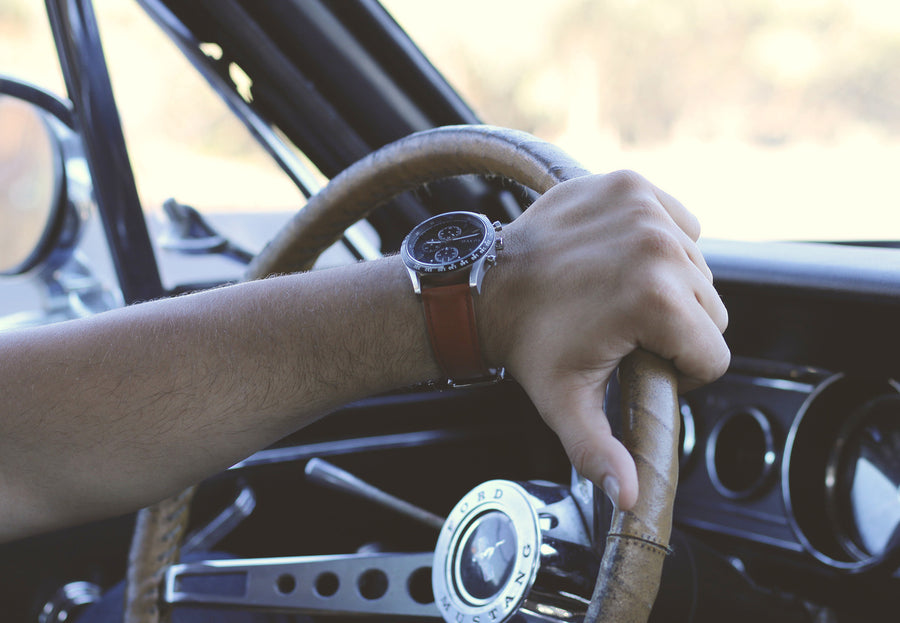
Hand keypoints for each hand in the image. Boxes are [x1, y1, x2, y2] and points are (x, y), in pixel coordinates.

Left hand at [480, 171, 729, 509]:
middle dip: (678, 330)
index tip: (640, 363)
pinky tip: (621, 262)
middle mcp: (661, 246)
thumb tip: (632, 499)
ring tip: (619, 297)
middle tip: (625, 331)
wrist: (486, 284)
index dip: (680, 370)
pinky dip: (661, 246)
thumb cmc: (528, 342)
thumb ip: (602, 452)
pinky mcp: (633, 184)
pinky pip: (680, 224)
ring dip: (670, 288)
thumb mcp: (565, 403)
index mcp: (656, 299)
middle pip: (712, 310)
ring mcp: (646, 208)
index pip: (715, 353)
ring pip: (699, 268)